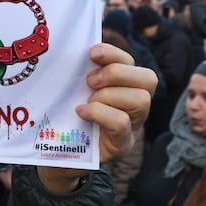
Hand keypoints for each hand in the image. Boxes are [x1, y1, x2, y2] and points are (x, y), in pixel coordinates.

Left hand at [37, 43, 155, 192]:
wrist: (57, 156)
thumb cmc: (66, 118)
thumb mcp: (72, 92)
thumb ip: (78, 73)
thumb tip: (70, 48)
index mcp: (123, 86)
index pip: (132, 62)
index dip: (114, 53)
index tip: (91, 53)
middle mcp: (135, 104)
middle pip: (148, 78)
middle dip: (116, 74)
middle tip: (89, 81)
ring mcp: (133, 126)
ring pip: (141, 100)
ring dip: (108, 96)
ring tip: (87, 101)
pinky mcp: (122, 145)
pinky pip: (122, 123)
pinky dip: (100, 113)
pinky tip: (81, 113)